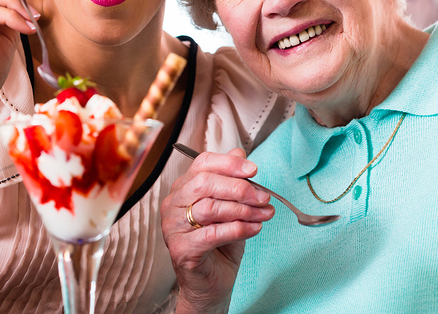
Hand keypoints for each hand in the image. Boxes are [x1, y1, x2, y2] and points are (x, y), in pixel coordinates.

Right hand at [162, 148, 274, 313]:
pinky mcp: (181, 249)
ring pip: (209, 208)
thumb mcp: (230, 208)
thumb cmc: (219, 245)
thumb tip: (240, 153)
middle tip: (263, 197)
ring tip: (263, 214)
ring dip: (243, 210)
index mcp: (183, 189)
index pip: (202, 164)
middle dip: (239, 188)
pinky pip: (212, 234)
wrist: (211, 284)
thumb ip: (232, 181)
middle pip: (204, 183)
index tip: (253, 170)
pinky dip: (238, 229)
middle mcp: (173, 205)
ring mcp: (174, 227)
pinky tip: (254, 228)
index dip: (229, 164)